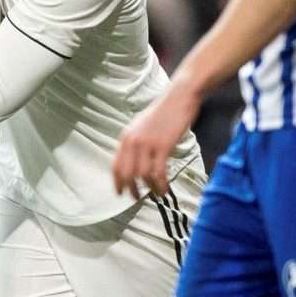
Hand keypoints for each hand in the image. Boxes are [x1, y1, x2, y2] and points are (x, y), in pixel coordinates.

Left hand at [112, 75, 202, 198]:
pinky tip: (165, 189)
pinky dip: (161, 184)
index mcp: (126, 137)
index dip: (117, 182)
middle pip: (127, 173)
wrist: (179, 98)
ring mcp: (147, 143)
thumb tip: (132, 163)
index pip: (116, 165)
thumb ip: (135, 142)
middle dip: (131, 189)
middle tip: (137, 198)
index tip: (120, 193)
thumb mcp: (141, 127)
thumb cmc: (163, 113)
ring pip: (143, 175)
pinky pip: (159, 172)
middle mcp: (133, 141)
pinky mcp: (163, 146)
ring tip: (156, 193)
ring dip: (150, 188)